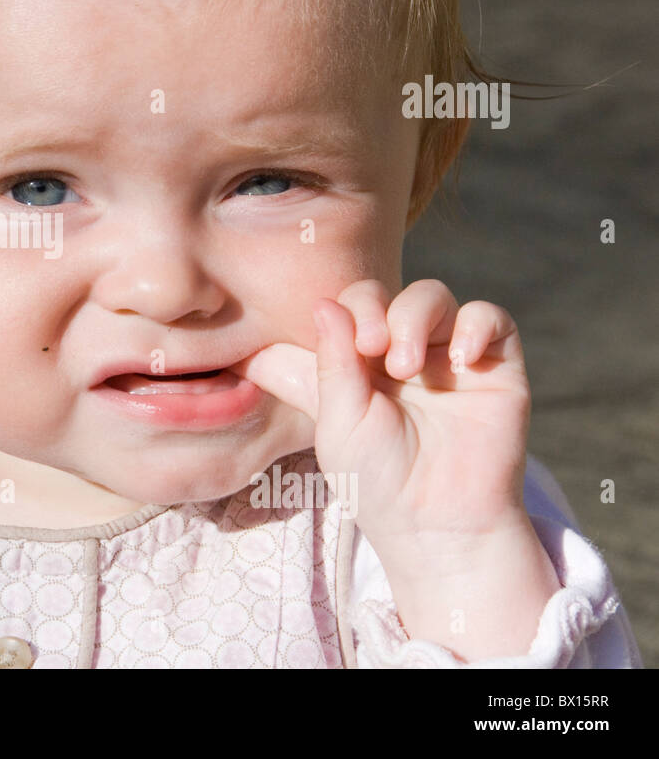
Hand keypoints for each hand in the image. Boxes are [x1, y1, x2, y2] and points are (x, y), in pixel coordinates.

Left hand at [230, 279, 532, 560]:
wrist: (438, 524)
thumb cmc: (377, 481)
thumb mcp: (337, 423)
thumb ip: (328, 364)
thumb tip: (323, 303)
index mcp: (354, 364)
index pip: (344, 307)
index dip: (343, 311)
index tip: (349, 347)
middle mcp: (399, 354)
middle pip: (383, 293)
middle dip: (374, 309)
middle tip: (375, 350)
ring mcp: (446, 357)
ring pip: (431, 296)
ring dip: (414, 316)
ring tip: (409, 367)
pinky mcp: (494, 367)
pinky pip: (490, 317)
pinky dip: (475, 325)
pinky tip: (461, 360)